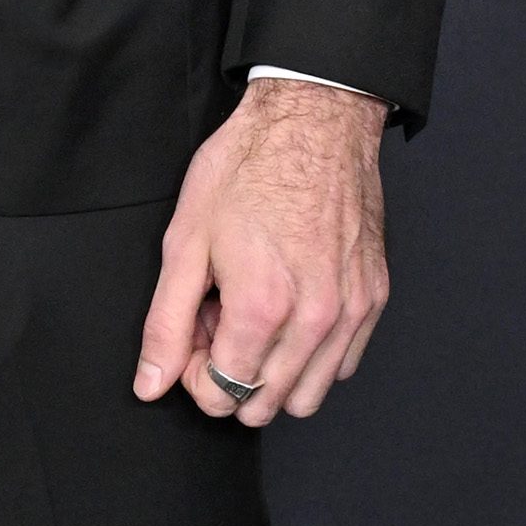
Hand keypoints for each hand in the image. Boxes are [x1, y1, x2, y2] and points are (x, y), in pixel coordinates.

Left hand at [134, 80, 388, 426]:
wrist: (314, 121)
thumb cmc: (247, 168)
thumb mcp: (185, 240)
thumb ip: (166, 322)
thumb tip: (151, 383)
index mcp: (262, 307)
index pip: (223, 395)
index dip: (195, 372)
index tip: (193, 333)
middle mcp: (315, 319)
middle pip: (265, 404)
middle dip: (232, 373)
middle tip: (220, 319)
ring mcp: (351, 311)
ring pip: (309, 395)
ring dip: (273, 371)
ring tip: (255, 315)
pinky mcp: (373, 298)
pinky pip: (343, 365)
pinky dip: (313, 355)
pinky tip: (290, 309)